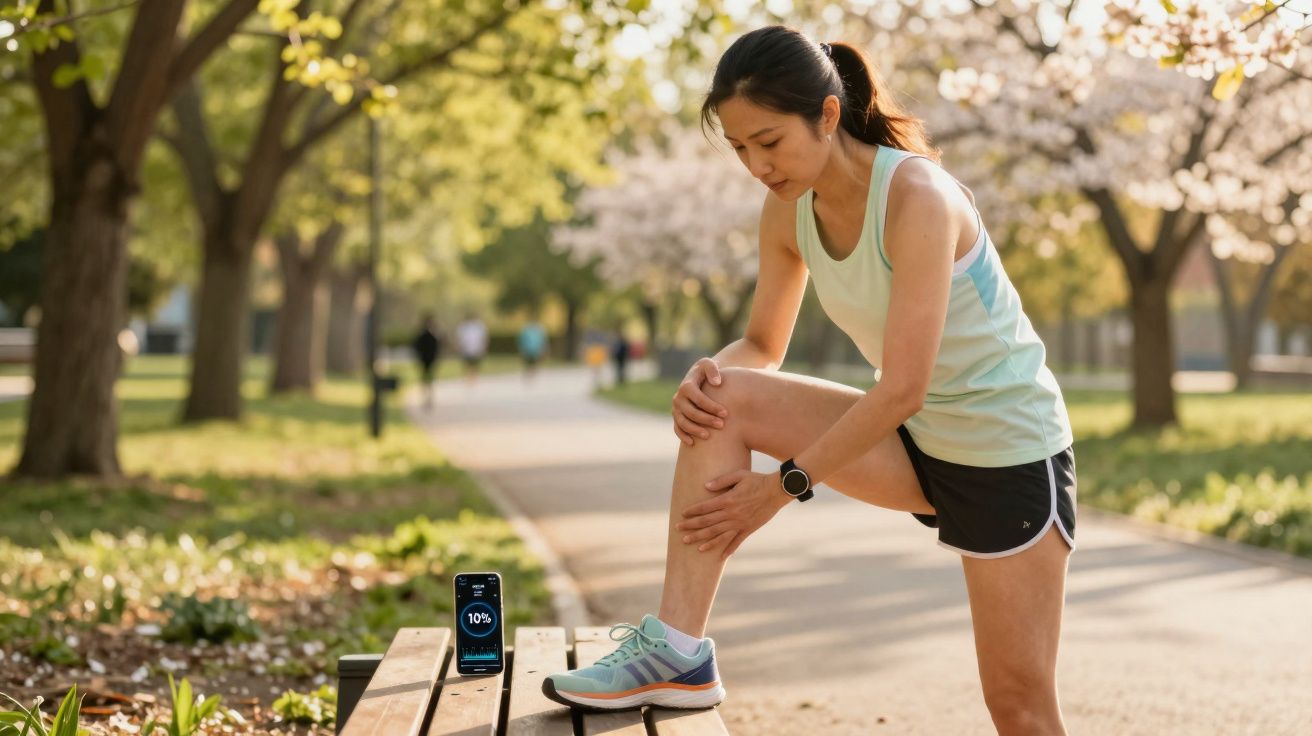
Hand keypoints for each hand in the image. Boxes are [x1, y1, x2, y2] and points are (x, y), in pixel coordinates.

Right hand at [671, 357, 727, 445]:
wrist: (698, 378)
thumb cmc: (707, 372)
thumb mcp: (708, 364)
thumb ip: (713, 370)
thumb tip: (717, 382)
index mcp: (686, 386)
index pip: (699, 399)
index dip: (712, 406)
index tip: (726, 413)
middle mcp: (678, 398)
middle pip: (691, 412)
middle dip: (706, 420)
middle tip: (722, 425)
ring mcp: (676, 409)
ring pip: (683, 423)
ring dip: (695, 430)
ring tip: (709, 436)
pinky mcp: (676, 417)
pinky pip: (677, 429)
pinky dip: (683, 436)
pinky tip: (693, 443)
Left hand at [676, 469, 791, 558]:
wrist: (777, 491)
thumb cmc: (757, 480)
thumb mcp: (739, 475)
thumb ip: (722, 481)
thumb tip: (705, 486)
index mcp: (727, 500)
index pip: (704, 507)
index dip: (692, 511)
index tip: (682, 514)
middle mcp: (731, 514)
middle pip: (707, 523)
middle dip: (691, 527)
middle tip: (678, 531)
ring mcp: (740, 524)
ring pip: (718, 535)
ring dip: (704, 541)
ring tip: (693, 546)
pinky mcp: (749, 529)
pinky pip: (736, 542)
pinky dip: (728, 550)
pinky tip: (719, 557)